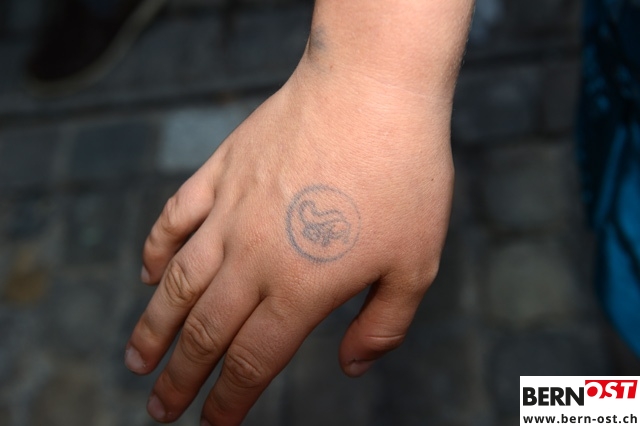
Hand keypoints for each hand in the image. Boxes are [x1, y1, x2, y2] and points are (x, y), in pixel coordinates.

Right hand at [125, 54, 453, 424]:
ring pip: (178, 283)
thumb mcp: (416, 263)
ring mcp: (231, 212)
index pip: (253, 362)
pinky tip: (148, 272)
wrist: (372, 91)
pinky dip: (157, 249)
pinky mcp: (222, 172)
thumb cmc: (404, 176)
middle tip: (160, 406)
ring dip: (152, 326)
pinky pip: (176, 217)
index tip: (211, 425)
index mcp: (302, 288)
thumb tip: (351, 366)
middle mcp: (255, 258)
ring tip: (136, 359)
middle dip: (180, 378)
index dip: (229, 402)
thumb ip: (382, 325)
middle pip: (205, 332)